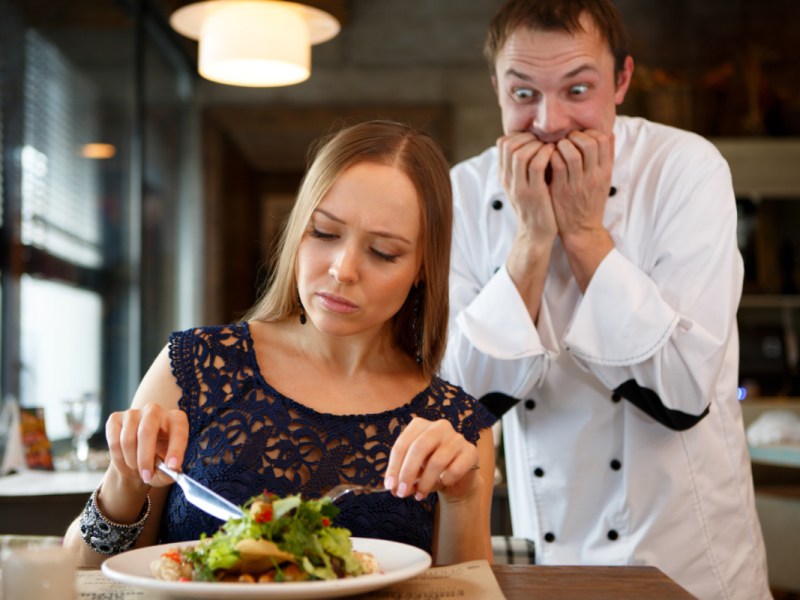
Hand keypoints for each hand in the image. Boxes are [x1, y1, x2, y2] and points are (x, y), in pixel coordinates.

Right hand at [106, 402, 188, 487]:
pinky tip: (126, 462)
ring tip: (137, 470)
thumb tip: (171, 471)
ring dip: (131, 461)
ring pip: (128, 439)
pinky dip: (118, 458)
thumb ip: (171, 471)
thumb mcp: (168, 469)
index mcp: (176, 419)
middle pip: (146, 431)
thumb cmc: (158, 460)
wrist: (137, 457)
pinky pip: (114, 441)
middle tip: (146, 476)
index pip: (178, 431)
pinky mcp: (115, 418)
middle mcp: (155, 410)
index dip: (176, 449)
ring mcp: (133, 412)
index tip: (172, 466)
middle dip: (145, 458)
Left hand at [384, 417, 480, 502]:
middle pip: (418, 448)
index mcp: (420, 425)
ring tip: (419, 495)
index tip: (390, 486)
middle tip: (401, 493)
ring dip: (425, 482)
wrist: (457, 478)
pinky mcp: (470, 451)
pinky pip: (455, 469)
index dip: (394, 466)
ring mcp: (456, 437)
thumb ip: (403, 478)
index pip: (402, 444)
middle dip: (407, 473)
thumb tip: (396, 489)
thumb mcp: (413, 472)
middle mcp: (439, 426)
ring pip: (436, 461)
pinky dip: (445, 480)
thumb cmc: (430, 470)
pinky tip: (443, 483)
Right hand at [497, 132, 558, 247]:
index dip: (520, 135)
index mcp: (505, 176)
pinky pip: (536, 165)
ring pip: (520, 154)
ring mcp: (519, 187)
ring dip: (538, 145)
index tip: (536, 139)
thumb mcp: (524, 185)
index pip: (502, 144)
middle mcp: (508, 180)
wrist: (536, 234)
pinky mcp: (533, 193)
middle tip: (544, 142)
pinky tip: (554, 155)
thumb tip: (534, 143)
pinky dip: (545, 154)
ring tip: (550, 148)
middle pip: (509, 145)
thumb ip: (524, 167)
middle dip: (529, 138)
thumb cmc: (536, 207)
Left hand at [550, 129, 613, 239]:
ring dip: (563, 144)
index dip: (590, 132)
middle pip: (589, 143)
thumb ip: (607, 157)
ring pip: (572, 153)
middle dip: (576, 135)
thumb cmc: (591, 201)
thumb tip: (609, 132)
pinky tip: (550, 157)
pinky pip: (557, 165)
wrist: (581, 229)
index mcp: (605, 172)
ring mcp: (577, 183)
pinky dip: (552, 156)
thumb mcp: (604, 179)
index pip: (603, 140)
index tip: (581, 135)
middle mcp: (593, 176)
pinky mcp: (561, 190)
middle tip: (567, 139)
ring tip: (558, 146)